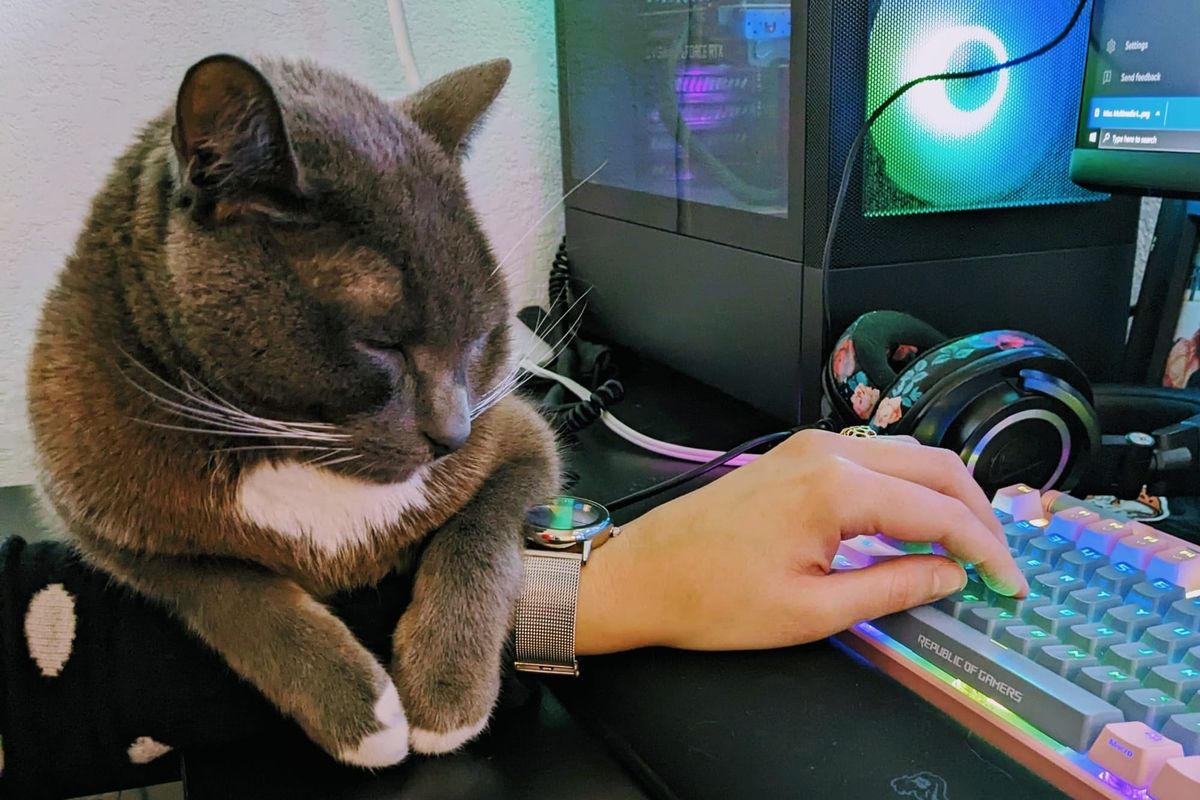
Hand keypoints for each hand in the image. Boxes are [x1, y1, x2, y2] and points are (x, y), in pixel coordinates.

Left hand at [576, 429, 1028, 653]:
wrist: (641, 575)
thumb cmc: (712, 598)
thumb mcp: (812, 611)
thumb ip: (893, 587)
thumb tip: (951, 574)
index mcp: (836, 488)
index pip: (940, 511)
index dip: (986, 550)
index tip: (1010, 585)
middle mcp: (827, 452)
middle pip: (935, 467)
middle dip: (978, 513)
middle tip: (999, 563)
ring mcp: (808, 448)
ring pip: (907, 456)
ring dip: (946, 495)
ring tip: (967, 545)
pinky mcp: (794, 455)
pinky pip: (874, 459)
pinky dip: (909, 487)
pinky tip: (915, 524)